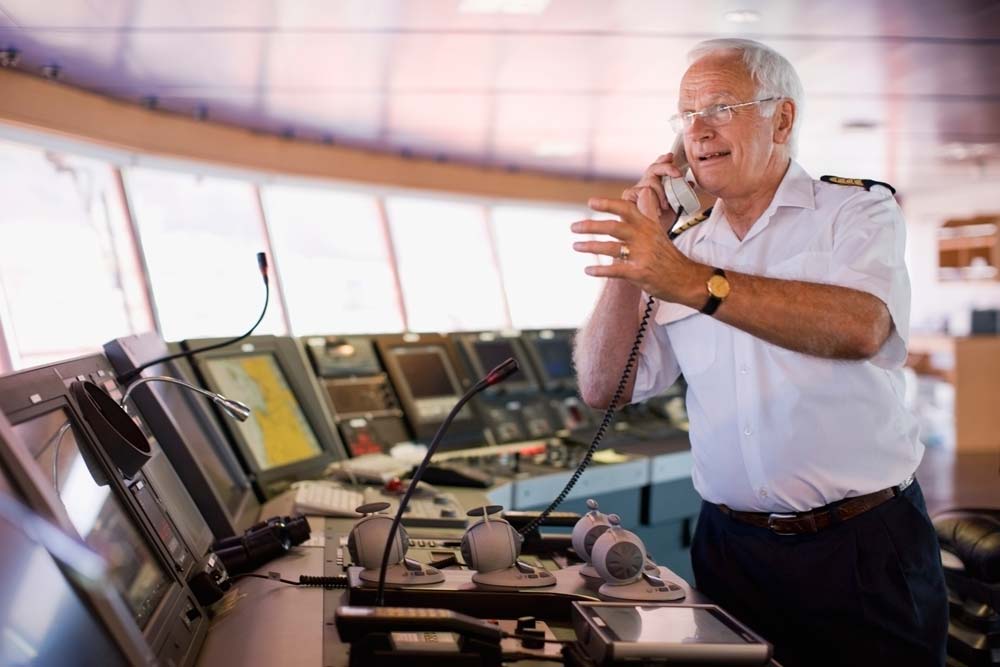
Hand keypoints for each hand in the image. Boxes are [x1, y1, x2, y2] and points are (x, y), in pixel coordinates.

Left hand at [571, 197, 707, 306]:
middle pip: (613, 227)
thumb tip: (643, 192)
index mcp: (647, 225)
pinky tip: (587, 269)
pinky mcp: (640, 273)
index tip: (590, 202)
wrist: (687, 279)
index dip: (608, 204)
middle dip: (591, 226)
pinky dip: (599, 270)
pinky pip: (615, 270)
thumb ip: (648, 213)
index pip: (626, 209)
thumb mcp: (660, 231)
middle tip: (573, 226)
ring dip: (590, 246)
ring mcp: (642, 256)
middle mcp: (644, 238)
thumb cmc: (669, 256)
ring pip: (611, 248)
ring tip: (575, 245)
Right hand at [620, 153, 684, 229]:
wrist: (651, 238)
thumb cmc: (662, 221)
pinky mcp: (628, 196)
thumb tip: (690, 183)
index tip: (672, 156)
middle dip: (667, 168)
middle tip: (678, 175)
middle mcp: (644, 183)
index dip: (664, 160)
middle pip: (654, 168)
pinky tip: (656, 209)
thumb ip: (682, 194)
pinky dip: (651, 199)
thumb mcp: (675, 207)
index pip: (659, 166)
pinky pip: (642, 191)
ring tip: (664, 206)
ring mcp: (636, 189)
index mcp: (656, 182)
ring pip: (650, 181)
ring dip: (660, 192)